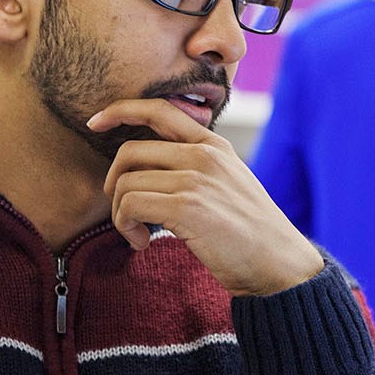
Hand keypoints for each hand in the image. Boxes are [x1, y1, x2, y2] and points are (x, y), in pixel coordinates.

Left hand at [88, 99, 322, 295]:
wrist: (278, 264)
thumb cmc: (250, 234)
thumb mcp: (229, 185)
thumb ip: (196, 168)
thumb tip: (145, 172)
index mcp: (215, 146)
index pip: (159, 110)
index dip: (120, 110)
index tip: (95, 123)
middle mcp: (205, 155)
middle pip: (130, 152)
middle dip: (114, 184)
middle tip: (125, 213)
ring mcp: (196, 179)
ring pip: (126, 183)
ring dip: (121, 215)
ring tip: (138, 235)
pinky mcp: (186, 206)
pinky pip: (130, 205)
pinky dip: (126, 228)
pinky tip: (142, 243)